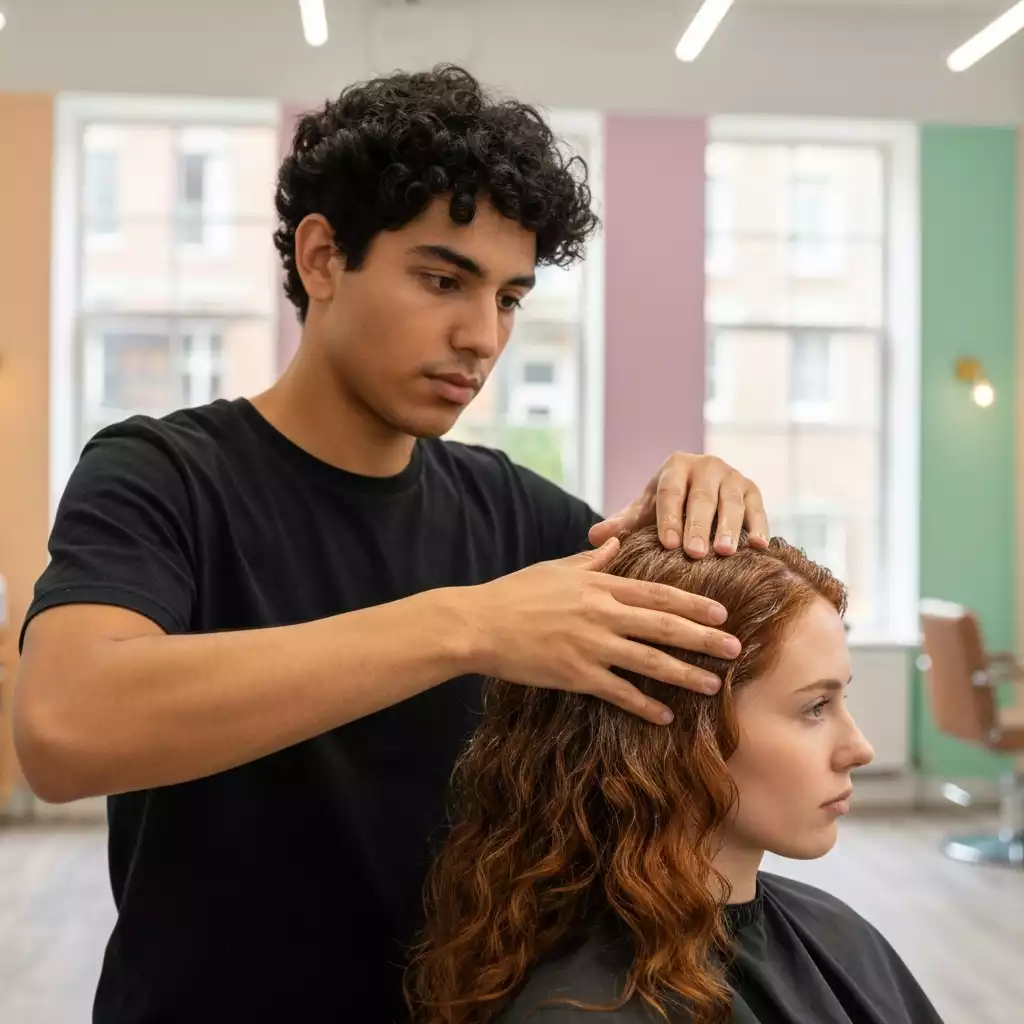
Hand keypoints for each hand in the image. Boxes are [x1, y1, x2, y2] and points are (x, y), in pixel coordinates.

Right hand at [463, 538, 740, 724]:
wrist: (478, 625)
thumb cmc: (515, 593)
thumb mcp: (555, 568)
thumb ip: (592, 560)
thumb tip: (617, 541)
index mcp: (600, 586)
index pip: (657, 593)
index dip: (693, 603)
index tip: (721, 612)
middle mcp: (602, 614)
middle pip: (665, 626)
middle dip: (704, 639)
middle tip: (736, 648)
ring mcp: (591, 646)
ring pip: (650, 662)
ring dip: (686, 674)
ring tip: (714, 685)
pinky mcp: (576, 675)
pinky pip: (619, 692)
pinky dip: (644, 705)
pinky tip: (665, 716)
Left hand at [589, 453, 768, 557]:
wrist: (700, 494)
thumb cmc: (667, 508)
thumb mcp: (645, 512)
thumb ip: (622, 524)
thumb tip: (593, 536)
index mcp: (675, 467)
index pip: (670, 492)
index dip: (669, 517)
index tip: (667, 545)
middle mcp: (705, 466)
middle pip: (701, 497)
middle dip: (698, 525)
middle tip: (695, 553)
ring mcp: (732, 477)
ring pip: (731, 502)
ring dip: (729, 528)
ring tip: (724, 552)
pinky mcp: (753, 490)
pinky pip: (757, 508)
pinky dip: (759, 527)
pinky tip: (759, 547)